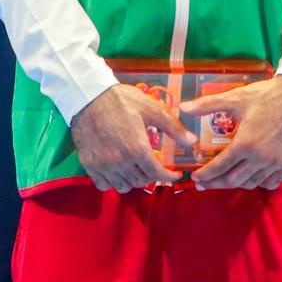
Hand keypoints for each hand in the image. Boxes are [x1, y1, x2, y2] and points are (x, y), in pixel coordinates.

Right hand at [70, 84, 192, 192]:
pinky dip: (113, 182)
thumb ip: (173, 127)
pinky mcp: (89, 165)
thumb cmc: (122, 100)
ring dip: (134, 180)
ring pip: (124, 186)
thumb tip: (192, 141)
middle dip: (152, 175)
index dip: (169, 176)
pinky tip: (118, 170)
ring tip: (137, 168)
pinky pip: (104, 185)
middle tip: (154, 164)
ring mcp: (103, 165)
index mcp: (138, 149)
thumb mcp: (152, 109)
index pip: (157, 174)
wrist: (89, 95)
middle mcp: (120, 162)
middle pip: (142, 181)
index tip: (174, 174)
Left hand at [180, 75, 281, 190]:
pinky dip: (258, 183)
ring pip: (251, 183)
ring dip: (235, 184)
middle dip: (216, 183)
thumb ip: (208, 104)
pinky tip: (250, 176)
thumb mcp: (235, 97)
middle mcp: (260, 158)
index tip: (195, 178)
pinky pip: (271, 183)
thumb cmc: (265, 96)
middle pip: (233, 180)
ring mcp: (276, 163)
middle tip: (204, 184)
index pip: (220, 166)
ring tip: (224, 180)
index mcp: (245, 143)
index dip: (206, 175)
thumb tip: (183, 107)